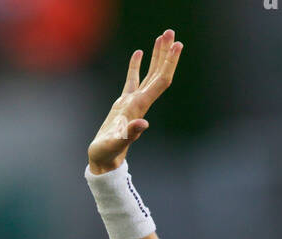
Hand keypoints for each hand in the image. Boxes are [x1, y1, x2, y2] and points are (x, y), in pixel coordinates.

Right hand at [87, 29, 182, 173]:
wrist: (103, 161)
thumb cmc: (107, 153)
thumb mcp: (116, 143)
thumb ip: (130, 133)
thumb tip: (143, 123)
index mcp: (140, 106)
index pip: (160, 81)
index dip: (169, 63)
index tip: (177, 46)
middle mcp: (140, 102)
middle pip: (158, 73)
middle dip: (165, 53)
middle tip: (171, 33)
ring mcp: (133, 102)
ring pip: (148, 74)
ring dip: (156, 56)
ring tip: (162, 37)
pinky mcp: (123, 104)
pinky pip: (132, 79)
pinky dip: (136, 65)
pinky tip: (139, 52)